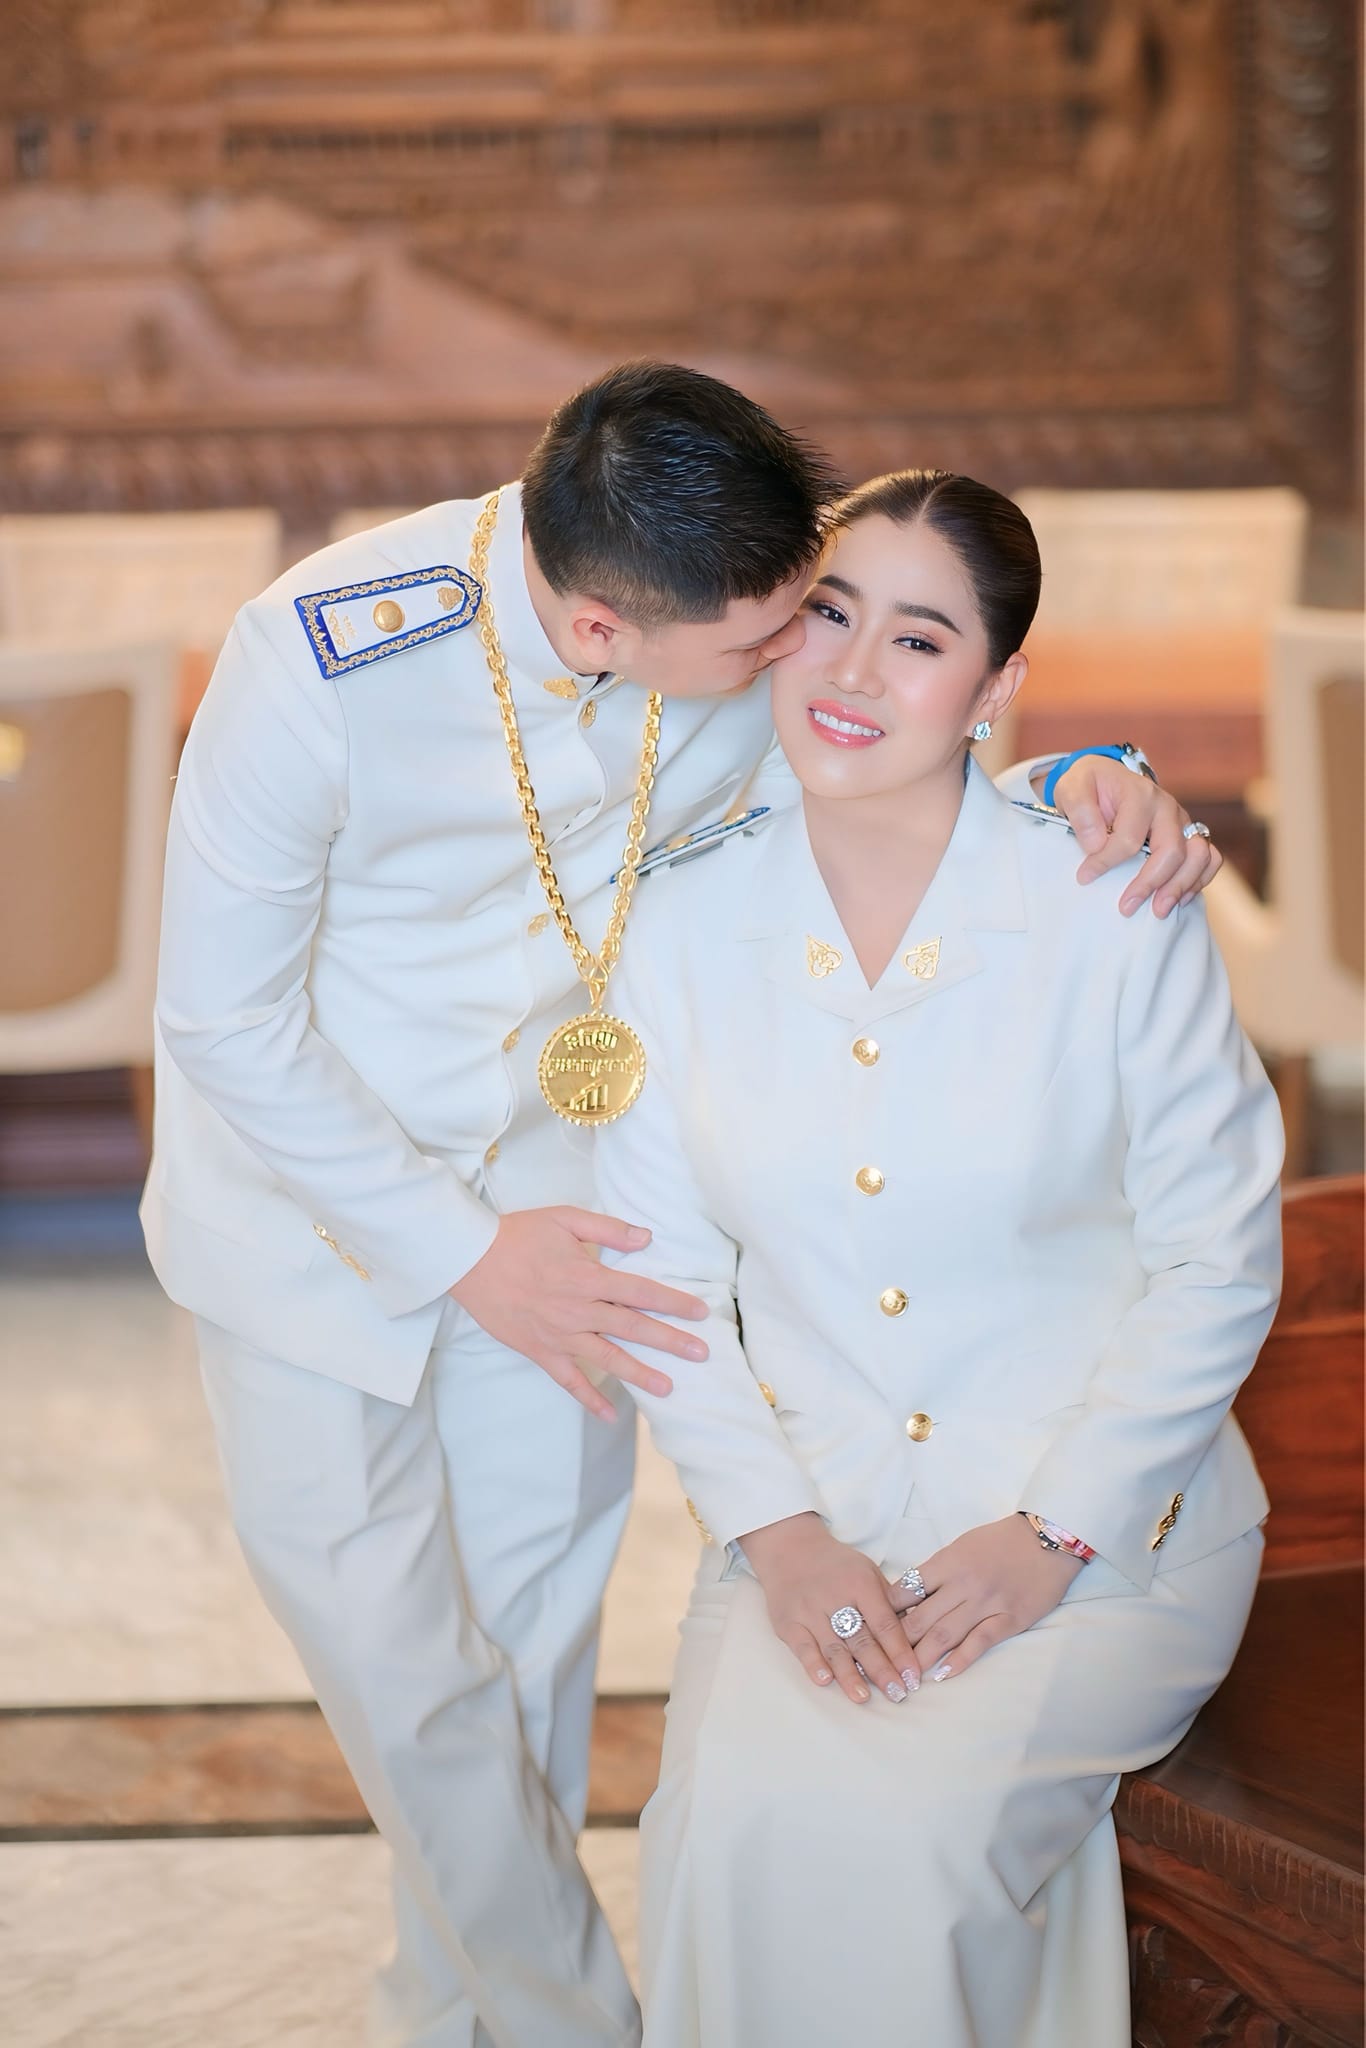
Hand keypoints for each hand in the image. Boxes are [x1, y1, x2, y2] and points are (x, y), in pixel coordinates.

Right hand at [449, 1206, 708, 1421]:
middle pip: (633, 1328)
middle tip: (701, 1353)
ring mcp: (559, 1335)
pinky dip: (589, 1399)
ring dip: (639, 1374)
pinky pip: (568, 1381)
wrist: (470, 1260)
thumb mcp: (565, 1218)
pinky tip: (609, 1415)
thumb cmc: (518, 1235)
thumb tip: (646, 1237)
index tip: (700, 1313)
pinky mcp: (540, 1351)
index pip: (641, 1292)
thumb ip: (608, 1228)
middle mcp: (578, 1310)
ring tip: (668, 1388)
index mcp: (587, 1276)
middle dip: (670, 1341)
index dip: (673, 1302)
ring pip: (607, 1359)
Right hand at [741, 1513, 919, 1705]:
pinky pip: (802, 1647)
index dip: (901, 1652)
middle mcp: (835, 1598)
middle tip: (897, 1694)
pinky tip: (825, 1680)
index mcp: (861, 1584)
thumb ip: (889, 1602)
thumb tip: (916, 1634)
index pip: (885, 1623)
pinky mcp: (788, 1622)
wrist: (790, 1549)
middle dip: (881, 1670)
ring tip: (864, 1697)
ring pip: (833, 1648)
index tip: (913, 1677)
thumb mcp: (868, 1572)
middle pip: (861, 1640)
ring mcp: (809, 1611)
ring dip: (850, 1675)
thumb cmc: (837, 1567)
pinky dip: (813, 1665)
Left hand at [890, 1515, 1081, 1681]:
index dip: (886, 1613)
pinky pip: (979, 1642)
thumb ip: (937, 1571)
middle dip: (897, 1643)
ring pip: (945, 1634)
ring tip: (905, 1676)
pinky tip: (943, 1674)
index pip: (906, 1590)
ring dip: (922, 1657)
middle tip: (879, 1662)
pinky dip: (960, 1660)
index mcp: (947, 1562)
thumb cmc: (1000, 1541)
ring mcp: (986, 1603)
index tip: (872, 1630)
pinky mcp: (1009, 1619)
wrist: (1047, 1538)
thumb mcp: (961, 1547)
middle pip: (921, 1618)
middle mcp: (963, 1584)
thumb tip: (908, 1595)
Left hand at [1049, 758, 1222, 917]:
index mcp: (1140, 794)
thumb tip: (1096, 844)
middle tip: (1126, 908)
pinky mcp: (1188, 835)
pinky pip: (1209, 859)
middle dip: (1149, 883)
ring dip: (1180, 886)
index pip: (1129, 838)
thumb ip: (1080, 812)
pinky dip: (1198, 881)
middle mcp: (1167, 807)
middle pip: (1171, 850)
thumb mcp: (1072, 788)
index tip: (1085, 877)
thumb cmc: (1089, 787)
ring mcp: (1182, 821)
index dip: (1106, 862)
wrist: (1106, 778)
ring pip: (1198, 856)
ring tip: (1159, 910)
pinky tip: (1178, 900)